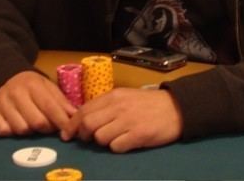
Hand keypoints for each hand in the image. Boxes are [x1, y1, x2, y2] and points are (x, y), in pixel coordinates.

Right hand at [0, 71, 76, 135]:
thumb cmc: (29, 84)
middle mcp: (16, 93)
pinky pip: (4, 132)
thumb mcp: (46, 86)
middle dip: (47, 128)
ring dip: (30, 131)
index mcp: (33, 84)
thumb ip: (60, 100)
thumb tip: (74, 115)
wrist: (2, 75)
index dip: (61, 121)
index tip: (69, 131)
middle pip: (37, 122)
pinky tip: (17, 123)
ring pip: (21, 130)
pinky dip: (12, 132)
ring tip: (32, 123)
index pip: (50, 106)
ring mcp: (2, 103)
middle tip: (49, 126)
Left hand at [60, 87, 182, 152]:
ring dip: (102, 141)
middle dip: (83, 134)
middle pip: (88, 123)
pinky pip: (116, 147)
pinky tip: (125, 142)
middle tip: (87, 139)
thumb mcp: (126, 97)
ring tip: (113, 137)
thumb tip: (84, 118)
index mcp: (114, 96)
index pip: (84, 109)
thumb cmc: (148, 103)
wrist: (175, 108)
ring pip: (100, 137)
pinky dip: (117, 147)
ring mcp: (128, 121)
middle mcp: (118, 106)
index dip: (72, 124)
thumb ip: (107, 105)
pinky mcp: (138, 135)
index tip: (67, 134)